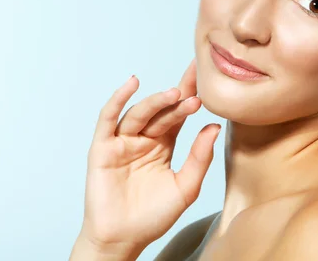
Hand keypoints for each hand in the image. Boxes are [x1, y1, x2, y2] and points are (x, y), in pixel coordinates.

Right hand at [77, 59, 220, 253]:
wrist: (124, 239)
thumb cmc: (153, 216)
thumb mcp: (185, 187)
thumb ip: (199, 158)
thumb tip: (214, 128)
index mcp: (163, 145)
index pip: (178, 114)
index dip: (190, 96)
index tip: (206, 78)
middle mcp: (143, 139)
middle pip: (161, 112)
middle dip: (178, 99)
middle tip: (196, 92)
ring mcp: (122, 141)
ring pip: (139, 113)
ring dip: (156, 102)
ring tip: (175, 94)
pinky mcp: (103, 148)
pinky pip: (109, 119)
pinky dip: (118, 100)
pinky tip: (132, 84)